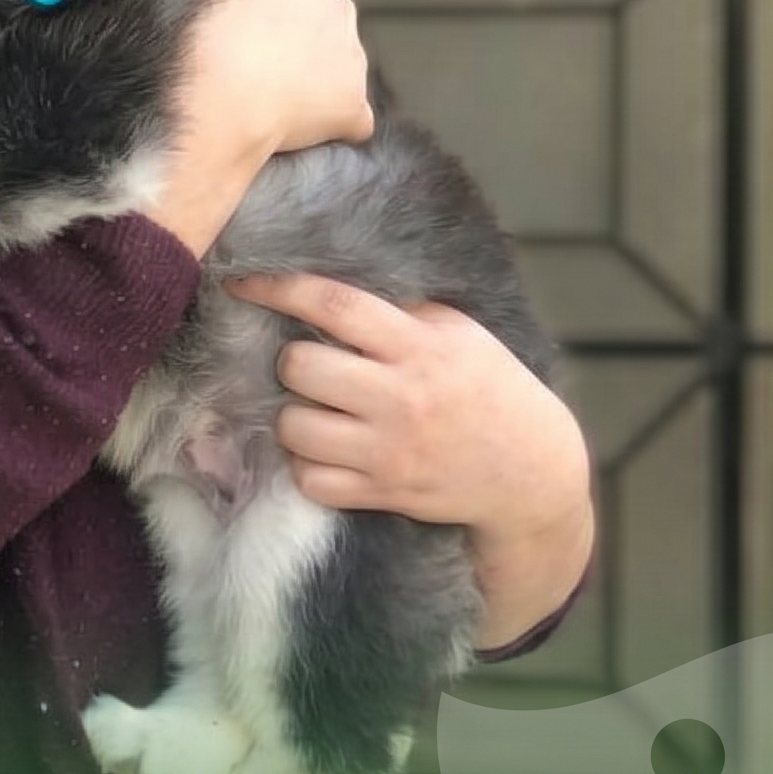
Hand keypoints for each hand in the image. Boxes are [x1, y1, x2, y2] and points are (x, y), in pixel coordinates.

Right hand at [143, 0, 372, 255]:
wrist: (215, 90)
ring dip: (311, 85)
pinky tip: (296, 134)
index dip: (260, 14)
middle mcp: (339, 6)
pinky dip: (328, 127)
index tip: (235, 32)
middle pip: (318, 28)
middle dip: (293, 45)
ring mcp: (351, 57)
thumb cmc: (201, 27)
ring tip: (267, 102)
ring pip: (334, 71)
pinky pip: (348, 119)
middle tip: (250, 66)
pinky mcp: (353, 105)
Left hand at [223, 272, 592, 650]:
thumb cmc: (490, 389)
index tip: (241, 281)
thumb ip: (401, 311)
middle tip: (311, 367)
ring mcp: (389, 450)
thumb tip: (330, 286)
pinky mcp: (383, 492)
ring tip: (318, 410)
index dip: (278, 288)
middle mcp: (400, 397)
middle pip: (301, 367)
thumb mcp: (460, 334)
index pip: (335, 305)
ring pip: (294, 426)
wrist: (531, 472)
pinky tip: (328, 452)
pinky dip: (308, 466)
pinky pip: (310, 479)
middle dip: (293, 362)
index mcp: (419, 345)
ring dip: (294, 416)